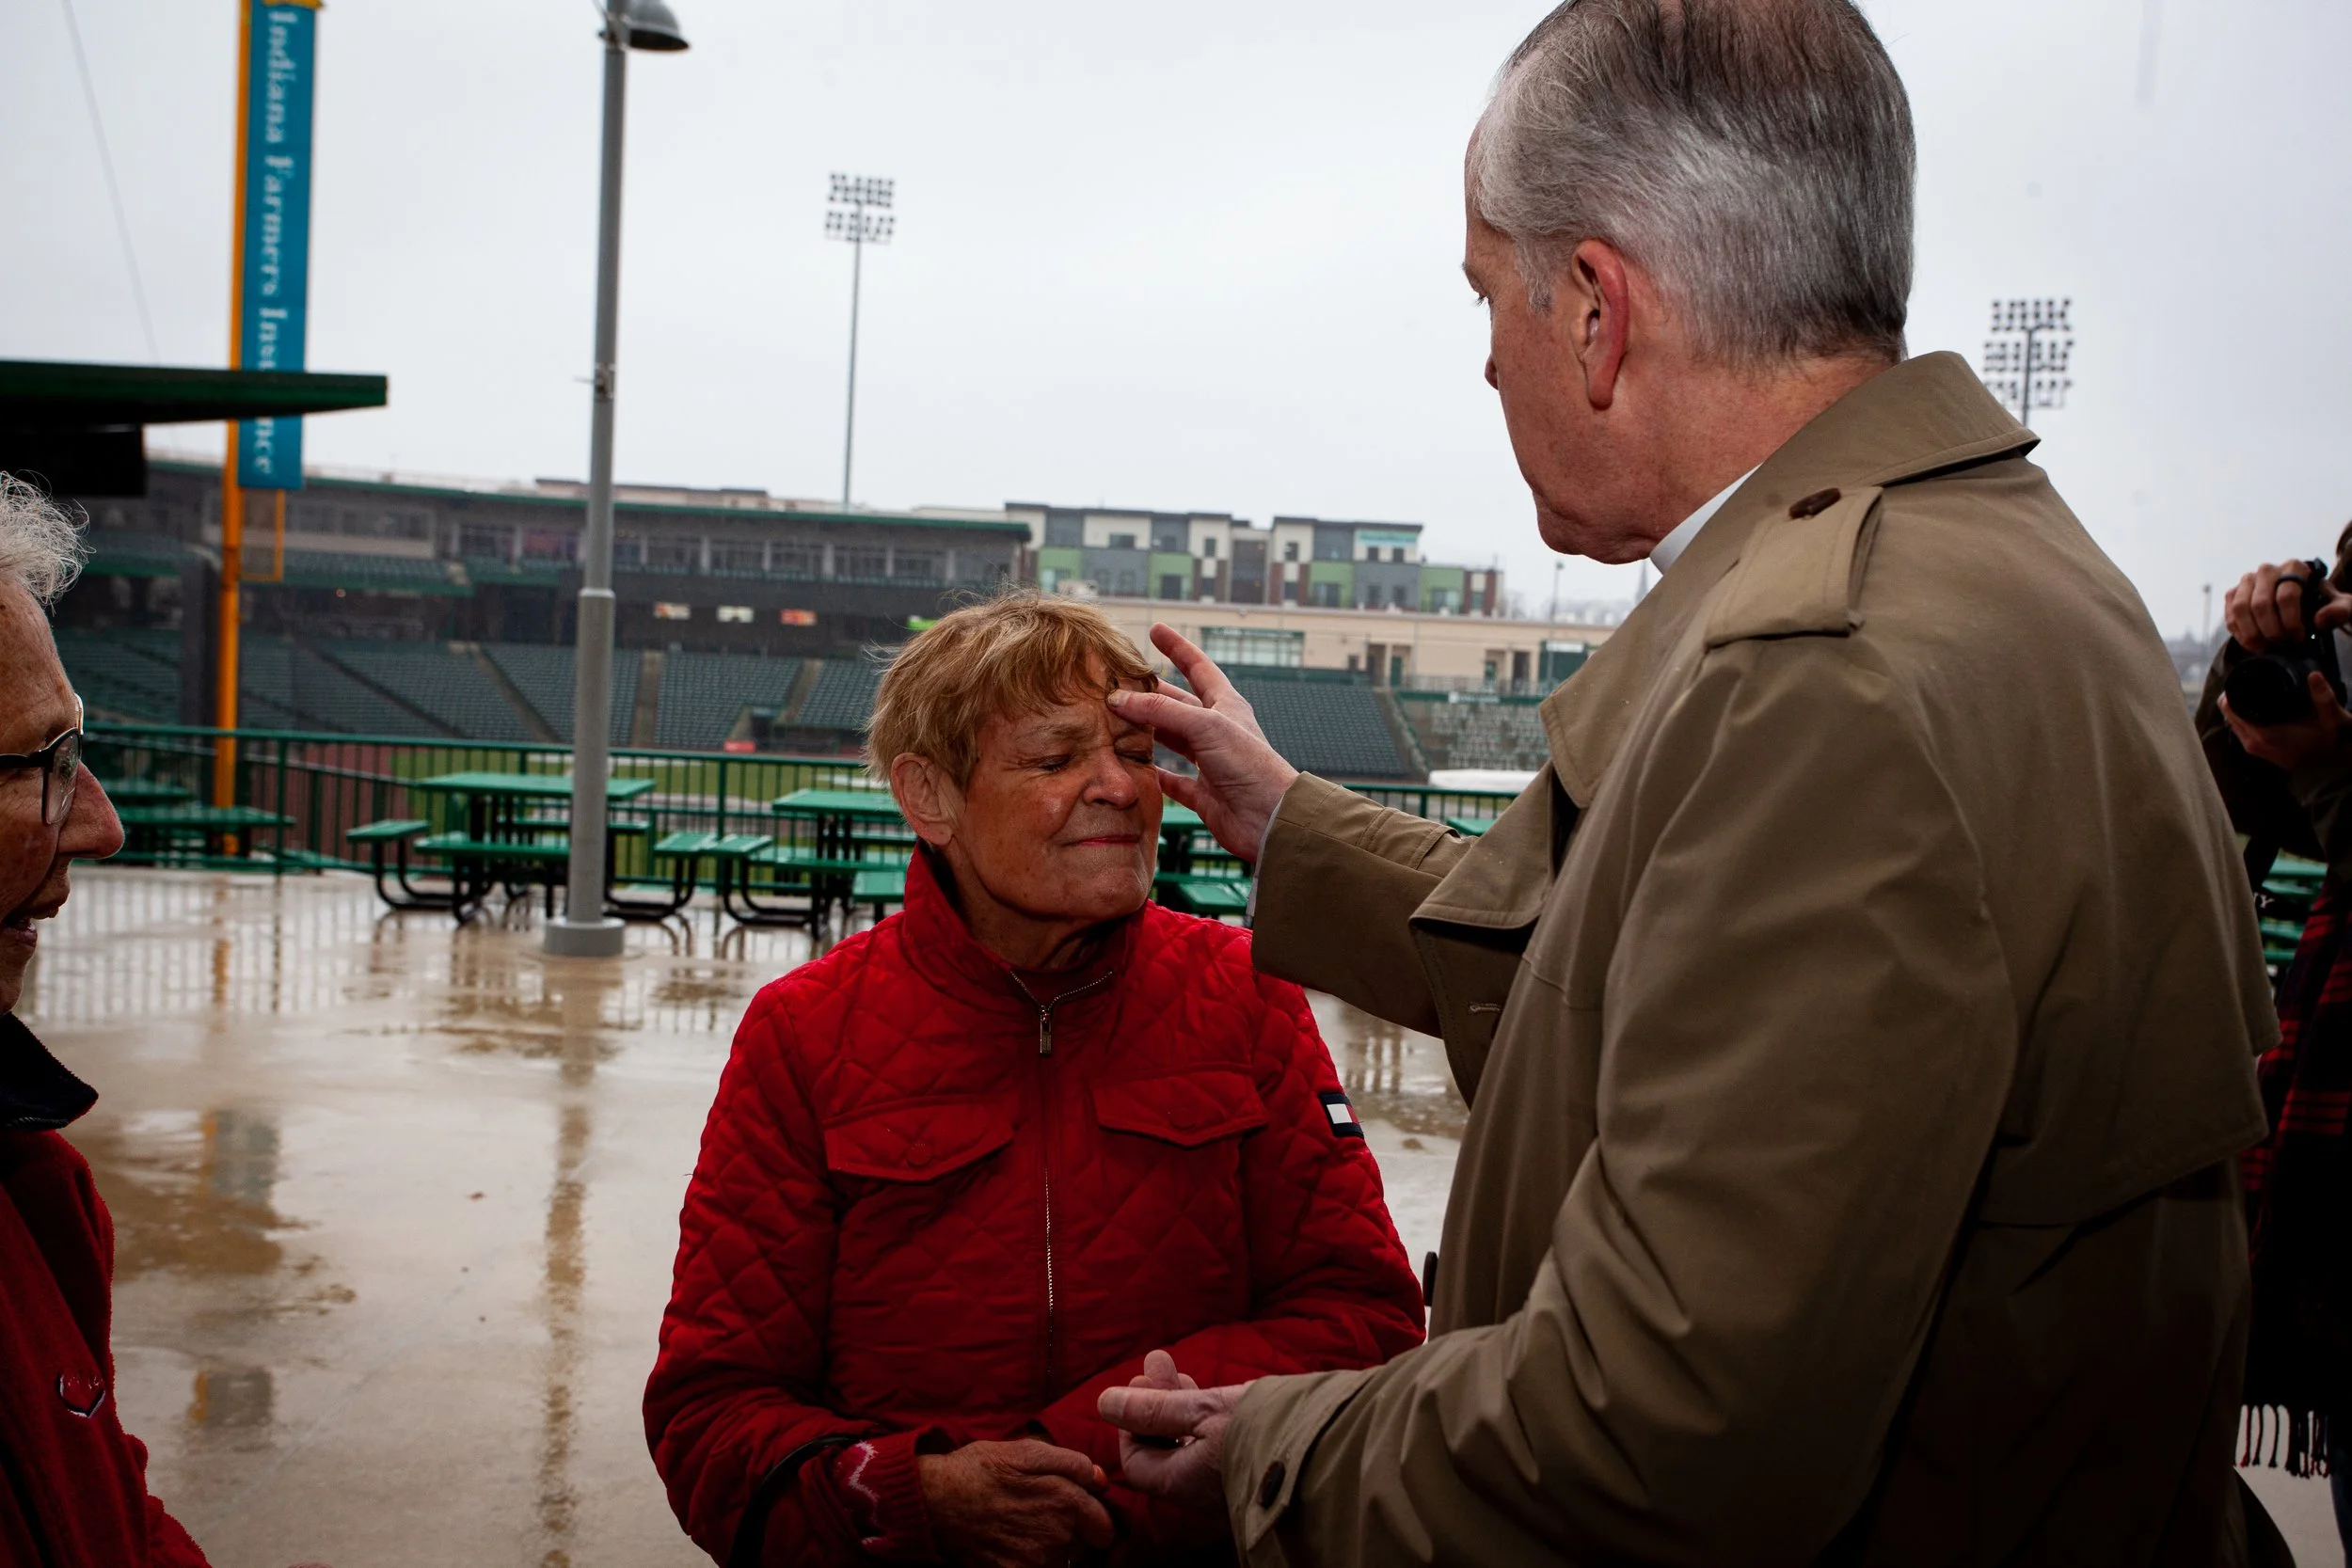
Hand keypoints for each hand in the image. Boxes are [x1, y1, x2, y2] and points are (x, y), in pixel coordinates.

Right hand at [917, 1439, 1114, 1567]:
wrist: (935, 1502)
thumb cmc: (980, 1470)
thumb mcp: (1026, 1450)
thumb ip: (1072, 1463)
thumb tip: (1101, 1481)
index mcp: (1065, 1501)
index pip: (1105, 1527)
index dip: (1095, 1517)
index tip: (1080, 1511)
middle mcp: (1056, 1536)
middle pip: (1086, 1546)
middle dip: (1074, 1532)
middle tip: (1045, 1514)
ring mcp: (1036, 1561)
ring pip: (1064, 1561)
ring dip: (1055, 1549)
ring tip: (1027, 1527)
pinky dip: (1035, 1561)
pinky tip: (1016, 1543)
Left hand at [1097, 1349, 1254, 1512]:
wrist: (1334, 1454)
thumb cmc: (1265, 1431)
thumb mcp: (1205, 1412)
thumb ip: (1155, 1409)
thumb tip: (1105, 1402)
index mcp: (1183, 1484)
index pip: (1136, 1461)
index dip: (1131, 1422)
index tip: (1140, 1384)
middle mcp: (1203, 1494)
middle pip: (1165, 1452)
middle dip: (1159, 1404)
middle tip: (1160, 1362)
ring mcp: (1230, 1487)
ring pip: (1193, 1447)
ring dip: (1184, 1408)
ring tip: (1185, 1373)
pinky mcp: (1255, 1473)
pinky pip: (1219, 1450)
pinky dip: (1210, 1421)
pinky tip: (1219, 1396)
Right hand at [1107, 626, 1297, 861]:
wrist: (1271, 818)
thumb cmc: (1249, 764)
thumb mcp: (1204, 726)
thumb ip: (1161, 711)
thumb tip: (1118, 698)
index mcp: (1225, 706)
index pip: (1198, 667)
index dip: (1177, 647)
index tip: (1156, 629)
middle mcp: (1217, 731)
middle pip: (1177, 705)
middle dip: (1150, 693)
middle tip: (1119, 683)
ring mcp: (1210, 763)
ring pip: (1172, 741)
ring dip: (1146, 732)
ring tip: (1115, 721)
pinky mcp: (1204, 795)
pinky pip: (1172, 782)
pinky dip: (1153, 775)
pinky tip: (1133, 769)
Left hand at [2223, 670, 2351, 771]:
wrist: (2329, 768)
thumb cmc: (2329, 744)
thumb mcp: (2330, 718)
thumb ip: (2323, 697)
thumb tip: (2314, 675)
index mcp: (2263, 734)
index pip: (2229, 708)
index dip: (2231, 691)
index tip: (2241, 679)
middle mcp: (2253, 743)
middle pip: (2229, 714)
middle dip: (2235, 697)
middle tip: (2248, 683)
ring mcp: (2253, 749)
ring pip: (2234, 723)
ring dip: (2239, 709)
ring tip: (2252, 694)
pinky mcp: (2257, 751)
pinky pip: (2241, 731)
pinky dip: (2244, 720)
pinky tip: (2257, 711)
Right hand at [2225, 559, 2349, 651]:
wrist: (2303, 601)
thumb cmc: (2322, 603)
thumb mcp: (2342, 605)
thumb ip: (2340, 610)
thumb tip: (2319, 620)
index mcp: (2294, 567)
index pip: (2287, 595)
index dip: (2291, 622)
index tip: (2298, 638)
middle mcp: (2267, 570)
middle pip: (2261, 604)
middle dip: (2270, 631)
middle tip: (2281, 646)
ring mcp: (2247, 581)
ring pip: (2241, 609)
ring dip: (2252, 633)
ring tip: (2265, 648)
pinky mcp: (2233, 593)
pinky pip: (2229, 614)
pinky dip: (2239, 633)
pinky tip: (2253, 643)